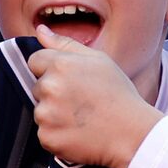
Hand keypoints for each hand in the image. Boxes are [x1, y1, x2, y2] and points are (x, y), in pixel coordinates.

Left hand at [26, 33, 161, 167]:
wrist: (132, 134)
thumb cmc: (119, 95)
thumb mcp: (99, 60)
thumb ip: (65, 44)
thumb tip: (40, 30)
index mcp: (61, 65)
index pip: (35, 61)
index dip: (51, 69)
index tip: (71, 80)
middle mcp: (50, 87)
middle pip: (37, 86)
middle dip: (53, 93)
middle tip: (80, 101)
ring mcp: (46, 114)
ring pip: (40, 111)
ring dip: (54, 115)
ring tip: (81, 118)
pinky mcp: (46, 137)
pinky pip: (44, 133)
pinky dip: (58, 134)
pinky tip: (78, 133)